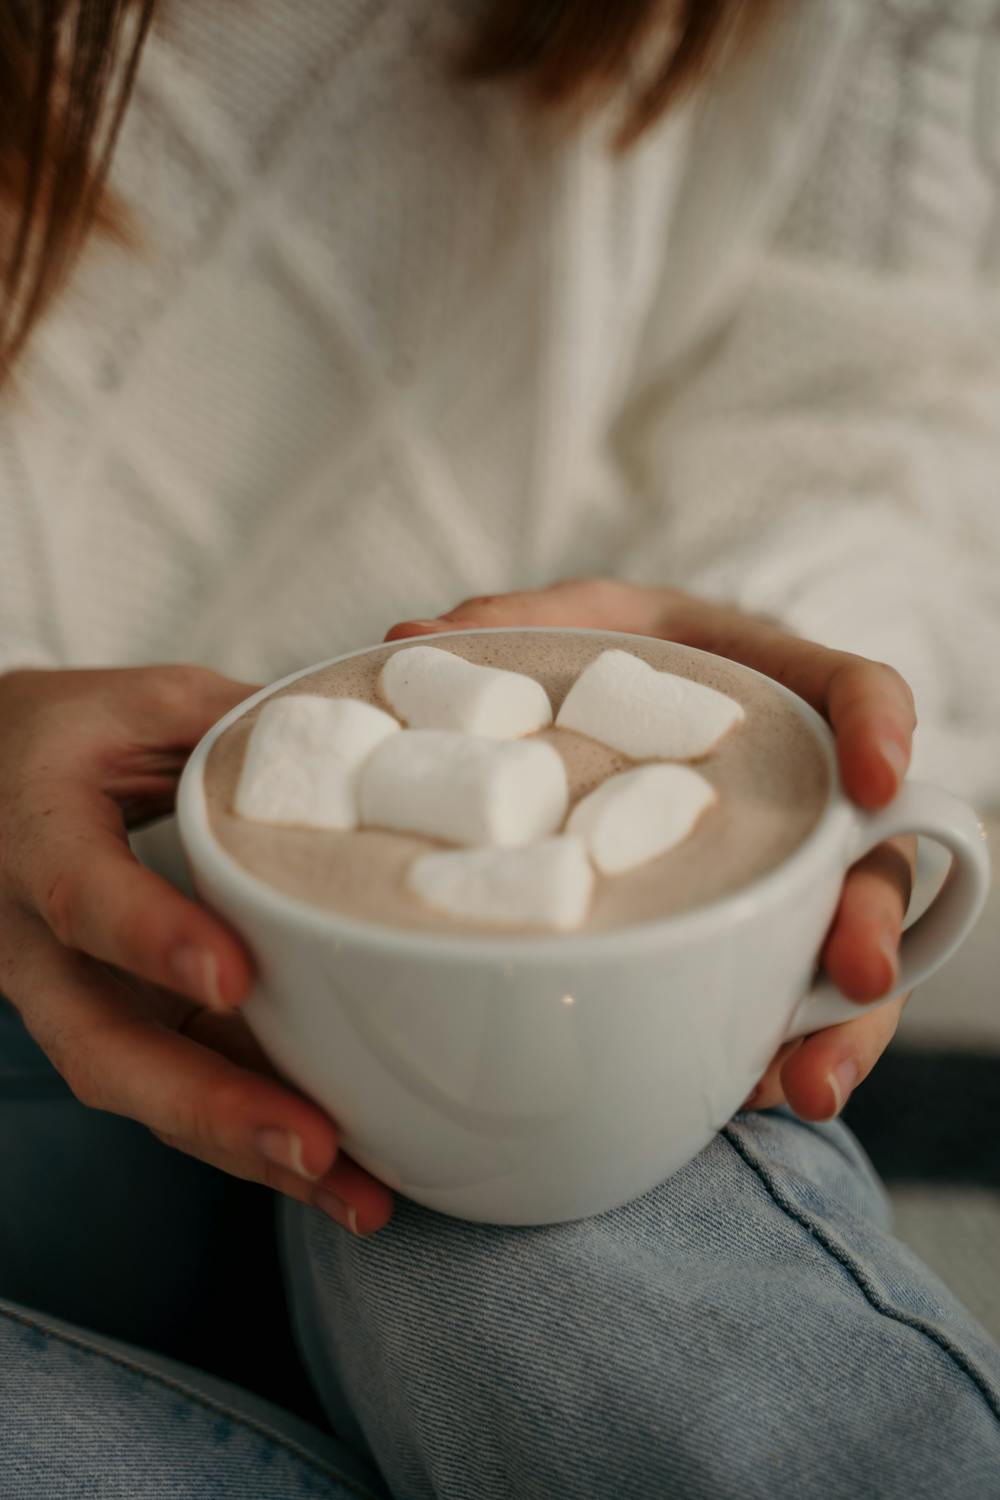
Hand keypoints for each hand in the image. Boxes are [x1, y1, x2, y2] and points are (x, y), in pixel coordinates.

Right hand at [0, 665, 392, 1233]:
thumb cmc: (66, 738)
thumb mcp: (138, 702)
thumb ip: (235, 718)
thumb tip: (374, 722)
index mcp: (37, 837)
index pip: (80, 896)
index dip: (148, 937)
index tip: (231, 975)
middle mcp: (37, 942)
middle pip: (104, 1046)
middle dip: (211, 1105)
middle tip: (315, 1147)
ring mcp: (73, 1000)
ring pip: (143, 1091)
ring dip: (246, 1151)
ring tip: (356, 1193)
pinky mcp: (117, 1026)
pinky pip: (175, 1088)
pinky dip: (249, 1137)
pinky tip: (337, 1175)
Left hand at [387, 580, 916, 1122]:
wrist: (604, 715)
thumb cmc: (600, 660)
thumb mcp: (561, 626)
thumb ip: (503, 632)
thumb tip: (413, 643)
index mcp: (764, 690)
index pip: (854, 690)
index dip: (881, 727)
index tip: (877, 776)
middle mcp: (793, 793)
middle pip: (871, 850)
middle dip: (870, 917)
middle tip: (856, 973)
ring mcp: (775, 872)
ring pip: (838, 946)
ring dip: (837, 1023)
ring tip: (800, 1085)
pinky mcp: (744, 934)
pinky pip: (780, 995)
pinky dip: (771, 1046)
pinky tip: (740, 1090)